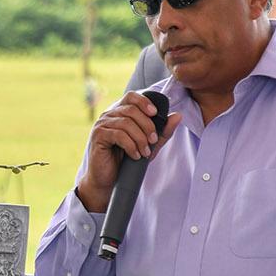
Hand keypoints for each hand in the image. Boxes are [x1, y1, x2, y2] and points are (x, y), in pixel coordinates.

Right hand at [76, 92, 180, 212]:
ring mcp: (101, 125)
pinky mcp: (98, 136)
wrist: (108, 179)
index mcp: (120, 113)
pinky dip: (130, 146)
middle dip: (147, 125)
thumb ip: (162, 131)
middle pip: (131, 110)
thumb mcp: (149, 145)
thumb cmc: (126, 160)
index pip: (131, 96)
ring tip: (145, 152)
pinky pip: (118, 135)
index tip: (155, 114)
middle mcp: (109, 115)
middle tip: (153, 141)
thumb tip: (177, 116)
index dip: (144, 102)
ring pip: (126, 123)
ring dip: (140, 138)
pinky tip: (135, 155)